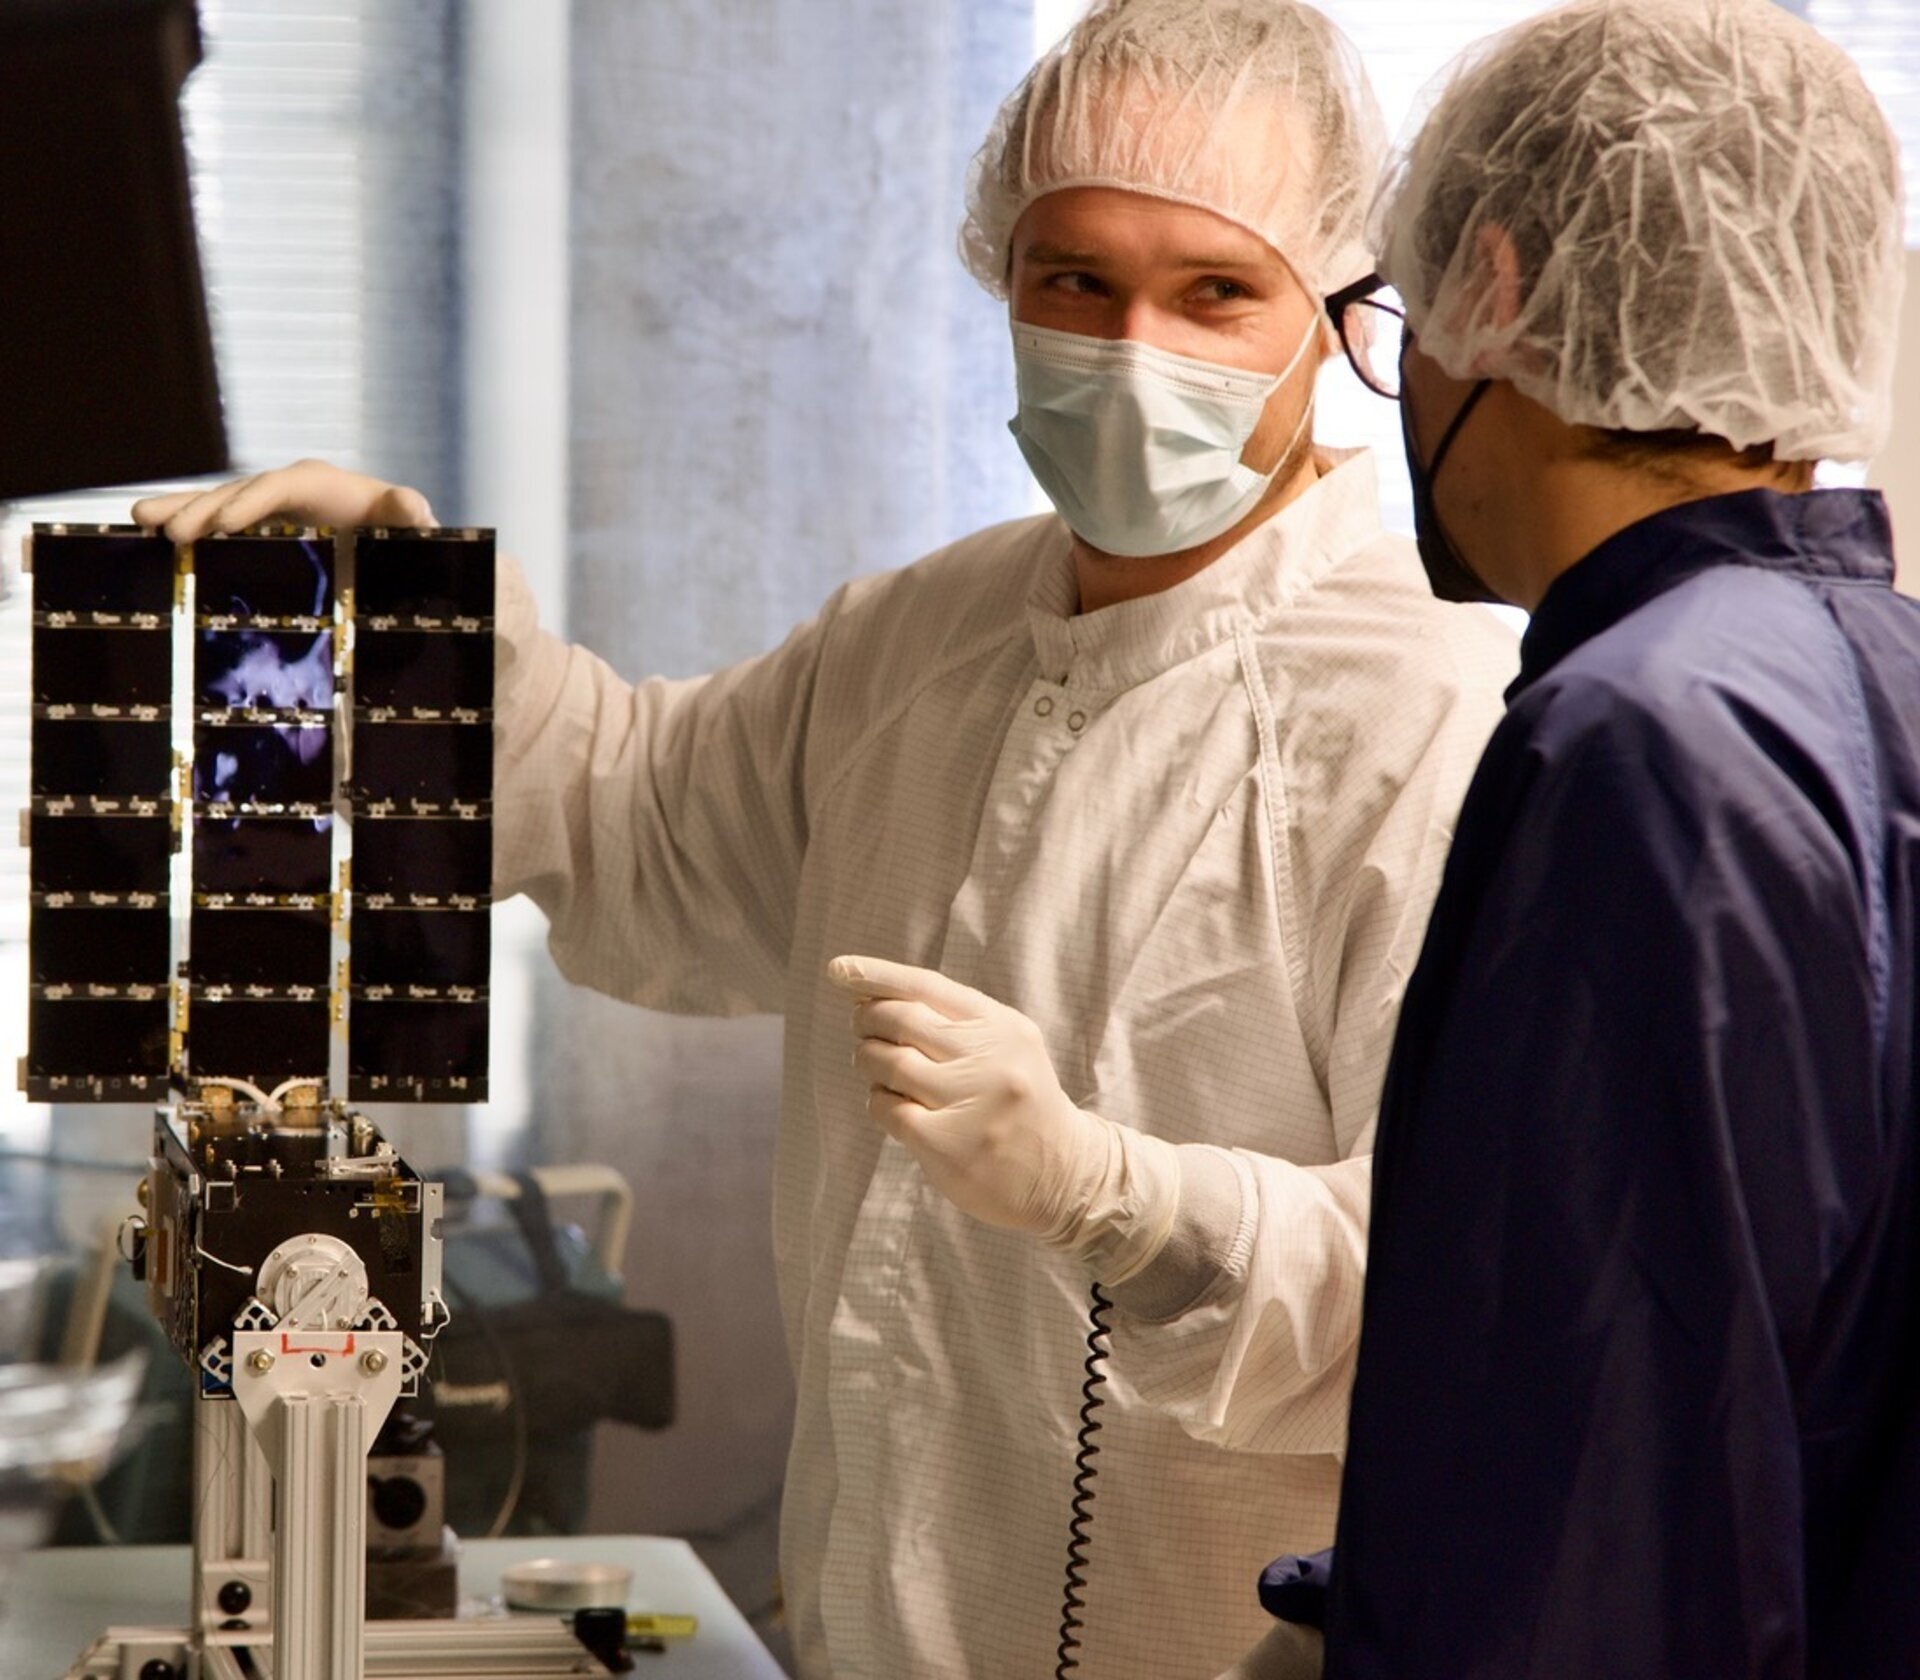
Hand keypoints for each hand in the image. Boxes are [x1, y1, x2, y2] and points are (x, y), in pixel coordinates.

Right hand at [132, 458, 433, 540]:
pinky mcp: (255, 526)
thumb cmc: (400, 532)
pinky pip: (214, 521)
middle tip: (175, 535)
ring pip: (217, 503)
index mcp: (322, 483)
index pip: (282, 486)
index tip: (223, 526)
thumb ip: (408, 513)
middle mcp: (288, 488)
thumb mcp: (409, 525)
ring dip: (180, 509)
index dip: (252, 502)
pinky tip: (147, 533)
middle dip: (205, 510)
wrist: (390, 542)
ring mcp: (266, 507)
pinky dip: (184, 523)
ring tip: (141, 519)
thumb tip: (412, 503)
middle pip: (241, 493)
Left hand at [827, 955, 1180, 1281]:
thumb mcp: (1005, 1047)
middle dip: (868, 1019)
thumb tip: (870, 996)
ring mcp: (969, 1103)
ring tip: (879, 1067)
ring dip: (869, 1060)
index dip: (878, 975)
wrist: (1064, 1175)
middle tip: (861, 1025)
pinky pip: (886, 1107)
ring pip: (889, 1062)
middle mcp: (990, 1060)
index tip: (838, 969)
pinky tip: (892, 1103)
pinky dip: (878, 1100)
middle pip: (902, 1020)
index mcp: (1003, 1027)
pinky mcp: (946, 1145)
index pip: (929, 987)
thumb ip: (951, 1021)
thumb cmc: (1019, 1102)